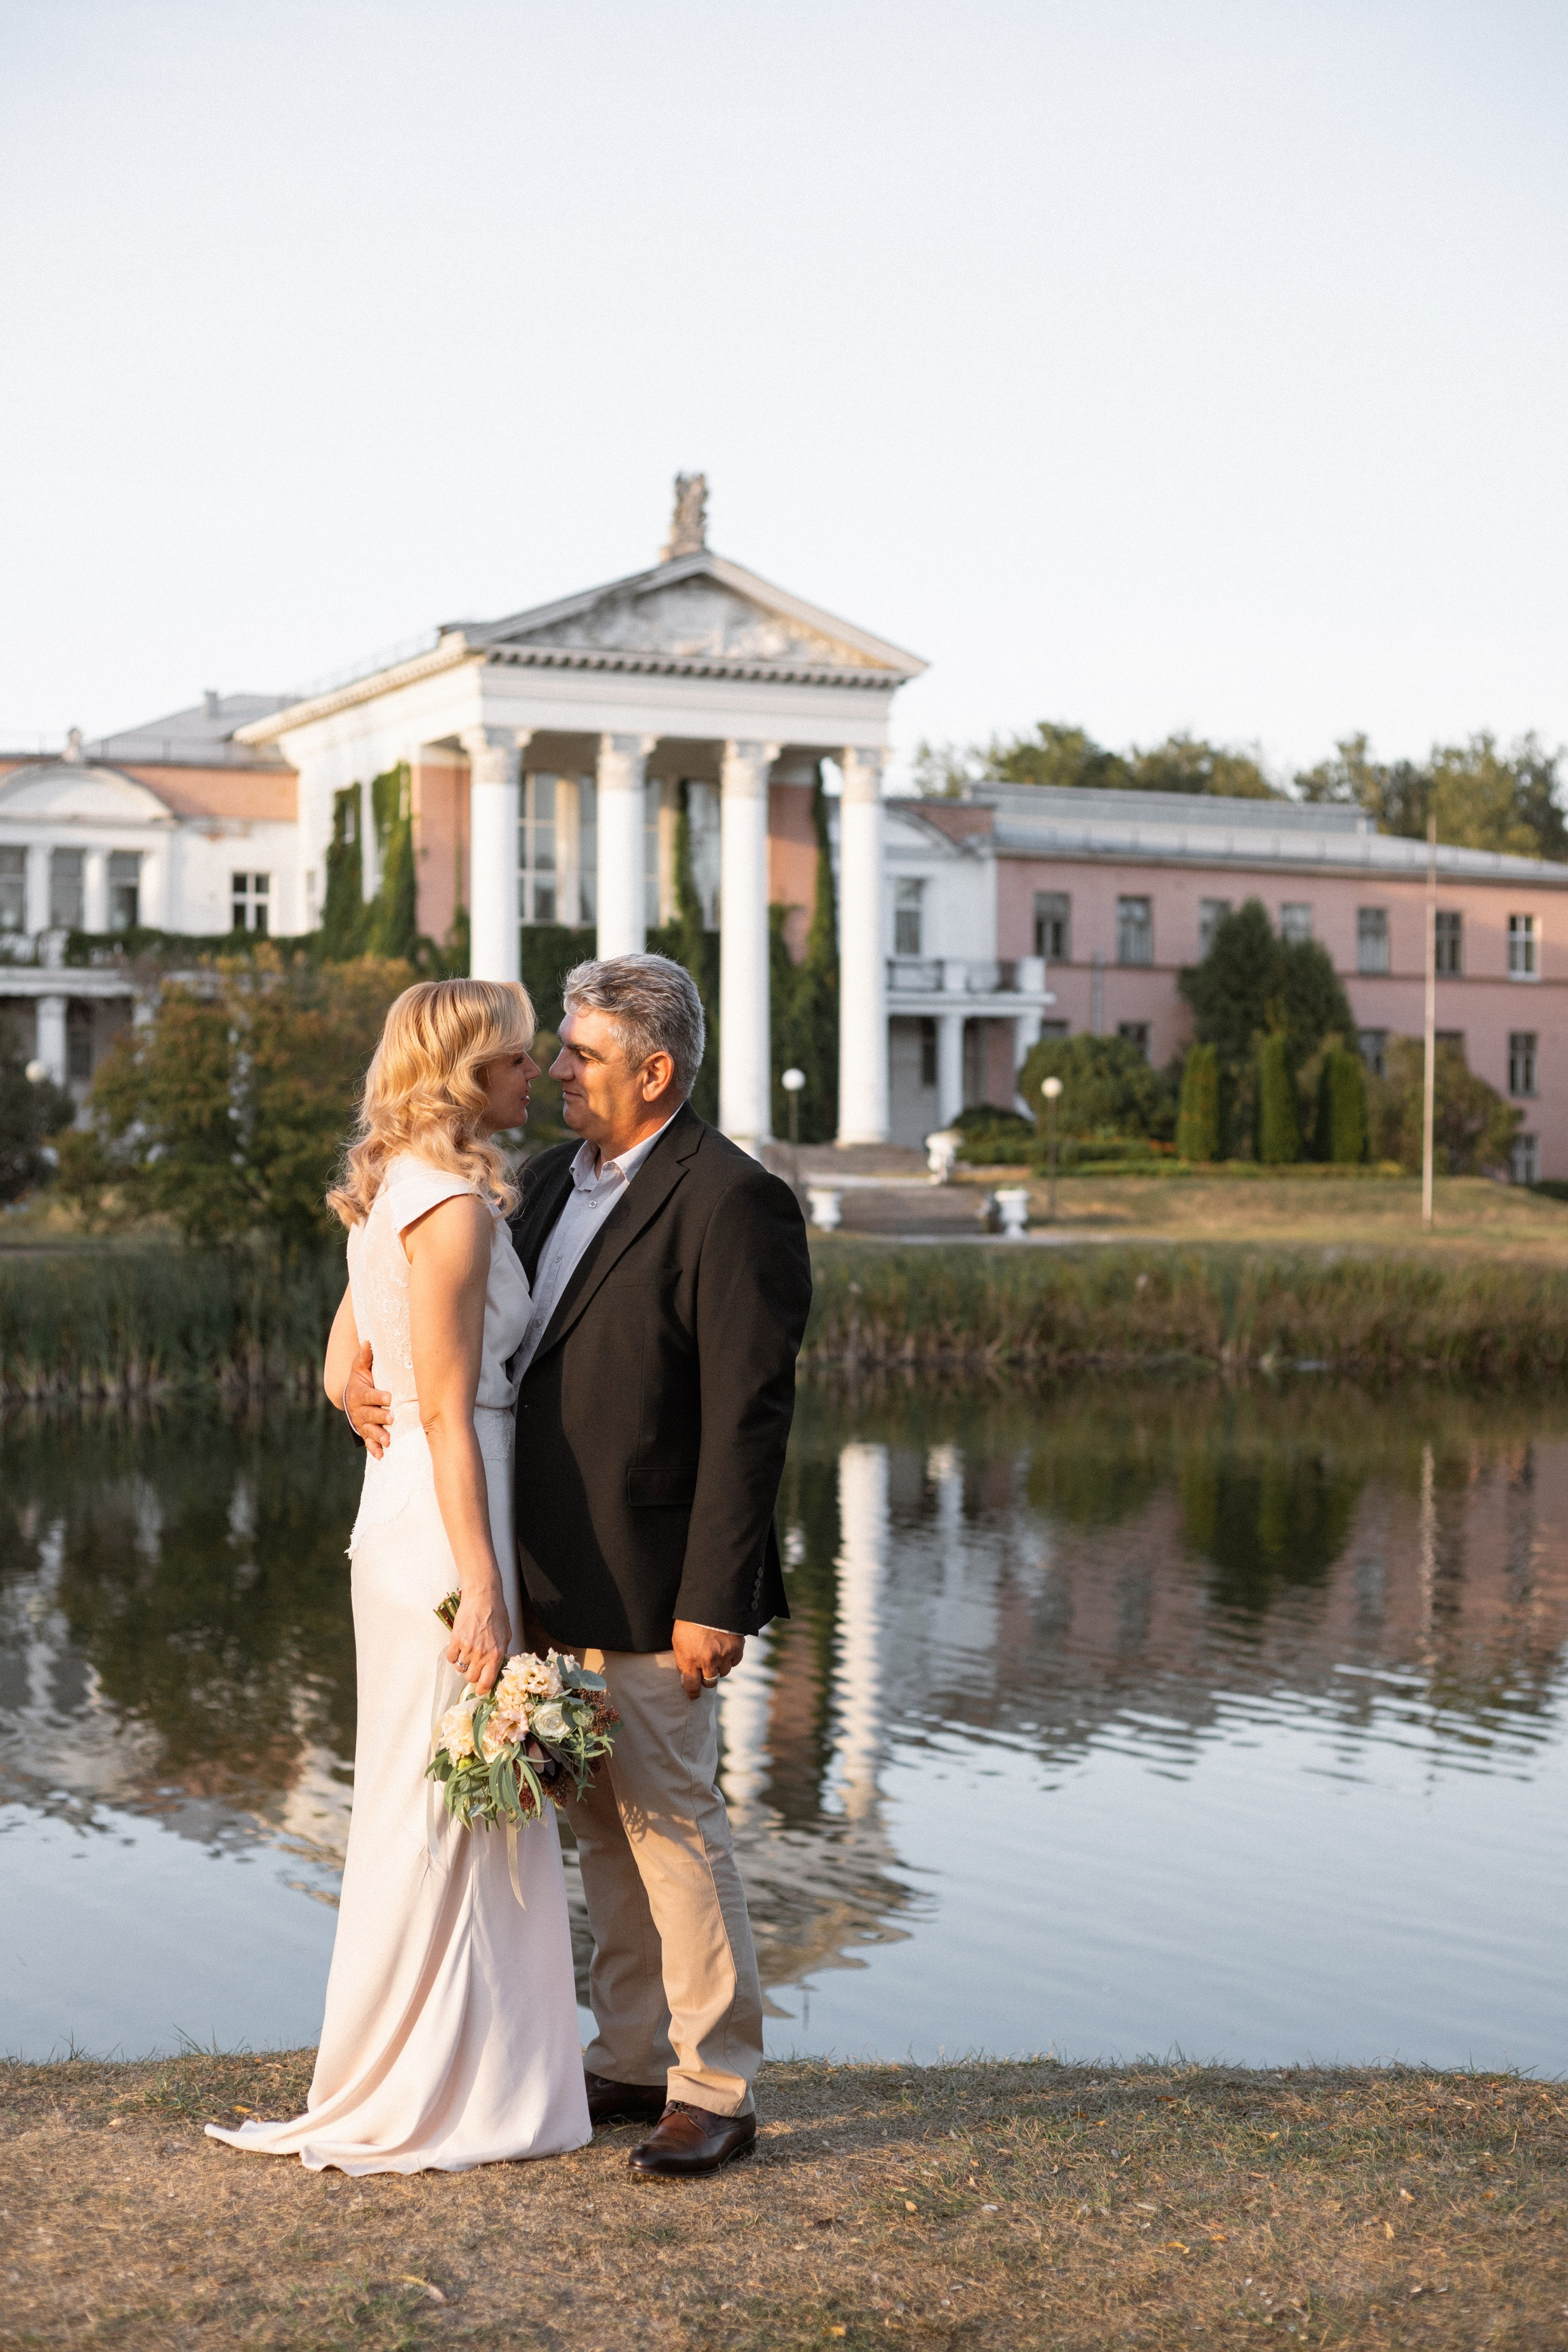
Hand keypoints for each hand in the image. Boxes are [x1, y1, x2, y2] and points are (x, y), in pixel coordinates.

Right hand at [343, 1342, 391, 1458]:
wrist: (352, 1397)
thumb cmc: (361, 1380)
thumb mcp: (360, 1368)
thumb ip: (364, 1357)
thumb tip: (368, 1341)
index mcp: (358, 1394)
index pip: (368, 1395)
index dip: (378, 1396)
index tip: (389, 1397)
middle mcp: (359, 1411)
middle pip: (369, 1414)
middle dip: (380, 1416)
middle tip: (391, 1417)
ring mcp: (362, 1424)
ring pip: (370, 1430)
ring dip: (378, 1436)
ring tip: (388, 1440)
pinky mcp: (366, 1433)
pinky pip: (369, 1443)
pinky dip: (374, 1450)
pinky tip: (381, 1455)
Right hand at [447, 1584, 512, 1694]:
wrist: (483, 1598)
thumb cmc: (497, 1614)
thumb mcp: (506, 1636)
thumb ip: (501, 1653)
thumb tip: (496, 1668)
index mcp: (496, 1655)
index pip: (487, 1682)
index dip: (482, 1689)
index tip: (480, 1689)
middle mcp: (482, 1654)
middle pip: (471, 1678)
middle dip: (472, 1675)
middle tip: (474, 1666)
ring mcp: (467, 1648)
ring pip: (460, 1669)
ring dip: (463, 1664)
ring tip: (467, 1652)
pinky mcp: (455, 1640)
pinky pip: (451, 1658)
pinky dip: (454, 1656)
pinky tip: (459, 1647)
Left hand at [672, 1621, 743, 1700]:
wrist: (711, 1601)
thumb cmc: (690, 1620)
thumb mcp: (678, 1639)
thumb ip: (682, 1660)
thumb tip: (685, 1678)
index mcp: (690, 1659)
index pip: (692, 1686)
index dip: (692, 1693)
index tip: (693, 1695)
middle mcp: (708, 1660)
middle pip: (709, 1682)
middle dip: (706, 1678)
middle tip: (704, 1669)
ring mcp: (724, 1655)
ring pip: (723, 1673)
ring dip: (719, 1667)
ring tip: (715, 1653)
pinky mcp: (737, 1648)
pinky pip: (734, 1661)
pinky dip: (730, 1658)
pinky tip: (725, 1648)